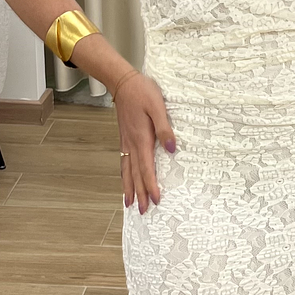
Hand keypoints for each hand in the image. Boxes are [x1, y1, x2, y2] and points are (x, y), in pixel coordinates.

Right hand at [114, 71, 176, 213]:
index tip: (156, 200)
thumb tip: (171, 148)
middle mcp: (132, 144)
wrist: (123, 82)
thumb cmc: (142, 92)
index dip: (151, 185)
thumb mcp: (157, 106)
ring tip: (129, 203)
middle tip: (142, 211)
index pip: (146, 168)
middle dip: (139, 193)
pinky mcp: (125, 139)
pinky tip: (125, 181)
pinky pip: (123, 163)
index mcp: (141, 139)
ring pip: (126, 171)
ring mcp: (126, 143)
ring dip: (129, 188)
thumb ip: (164, 128)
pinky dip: (124, 176)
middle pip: (135, 175)